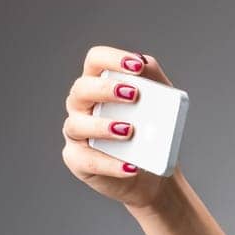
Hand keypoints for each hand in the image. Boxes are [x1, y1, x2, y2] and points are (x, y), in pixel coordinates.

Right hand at [61, 45, 181, 212]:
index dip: (112, 59)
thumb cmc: (150, 134)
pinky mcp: (77, 160)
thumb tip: (146, 63)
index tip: (137, 66)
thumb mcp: (158, 105)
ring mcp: (76, 133)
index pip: (95, 60)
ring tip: (129, 131)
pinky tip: (131, 166)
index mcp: (98, 84)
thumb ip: (153, 80)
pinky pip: (87, 161)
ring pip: (77, 124)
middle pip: (81, 89)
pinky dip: (110, 164)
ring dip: (102, 126)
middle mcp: (81, 105)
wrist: (151, 175)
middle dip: (105, 90)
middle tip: (133, 95)